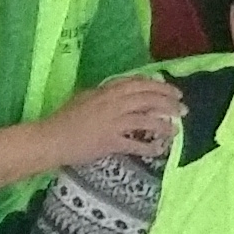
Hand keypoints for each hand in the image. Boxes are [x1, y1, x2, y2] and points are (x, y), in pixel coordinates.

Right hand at [49, 73, 183, 167]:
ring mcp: (113, 122)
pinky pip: (136, 144)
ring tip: (176, 128)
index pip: (138, 83)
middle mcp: (112, 103)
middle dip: (168, 102)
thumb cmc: (64, 118)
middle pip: (148, 98)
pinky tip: (160, 150)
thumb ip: (104, 94)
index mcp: (106, 91)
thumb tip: (121, 93)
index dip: (158, 86)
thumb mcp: (85, 98)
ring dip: (164, 124)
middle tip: (182, 108)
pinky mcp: (111, 141)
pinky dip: (150, 147)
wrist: (50, 138)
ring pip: (146, 120)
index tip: (172, 90)